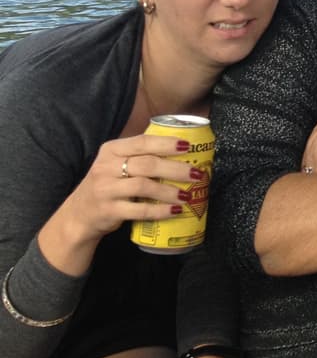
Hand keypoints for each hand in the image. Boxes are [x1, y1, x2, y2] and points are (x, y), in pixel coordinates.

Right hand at [39, 133, 201, 276]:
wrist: (79, 215)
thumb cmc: (108, 184)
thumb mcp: (115, 163)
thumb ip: (140, 154)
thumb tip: (183, 147)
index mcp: (111, 150)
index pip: (142, 142)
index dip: (166, 143)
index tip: (188, 146)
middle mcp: (105, 167)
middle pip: (147, 164)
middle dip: (175, 169)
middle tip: (197, 174)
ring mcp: (105, 190)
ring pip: (144, 187)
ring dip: (170, 191)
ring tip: (188, 195)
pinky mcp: (108, 211)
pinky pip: (139, 211)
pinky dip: (160, 211)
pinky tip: (175, 210)